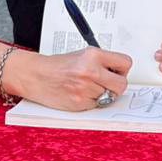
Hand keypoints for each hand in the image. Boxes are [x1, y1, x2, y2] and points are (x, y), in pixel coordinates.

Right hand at [10, 47, 131, 110]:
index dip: (123, 70)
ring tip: (87, 87)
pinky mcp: (79, 102)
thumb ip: (103, 62)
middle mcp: (90, 70)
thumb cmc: (59, 66)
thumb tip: (120, 72)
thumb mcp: (83, 55)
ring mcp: (85, 88)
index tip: (118, 72)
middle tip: (108, 84)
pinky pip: (96, 105)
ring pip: (109, 97)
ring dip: (101, 94)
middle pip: (122, 84)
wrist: (36, 75)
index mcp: (93, 55)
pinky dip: (91, 102)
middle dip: (117, 86)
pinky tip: (80, 94)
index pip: (125, 63)